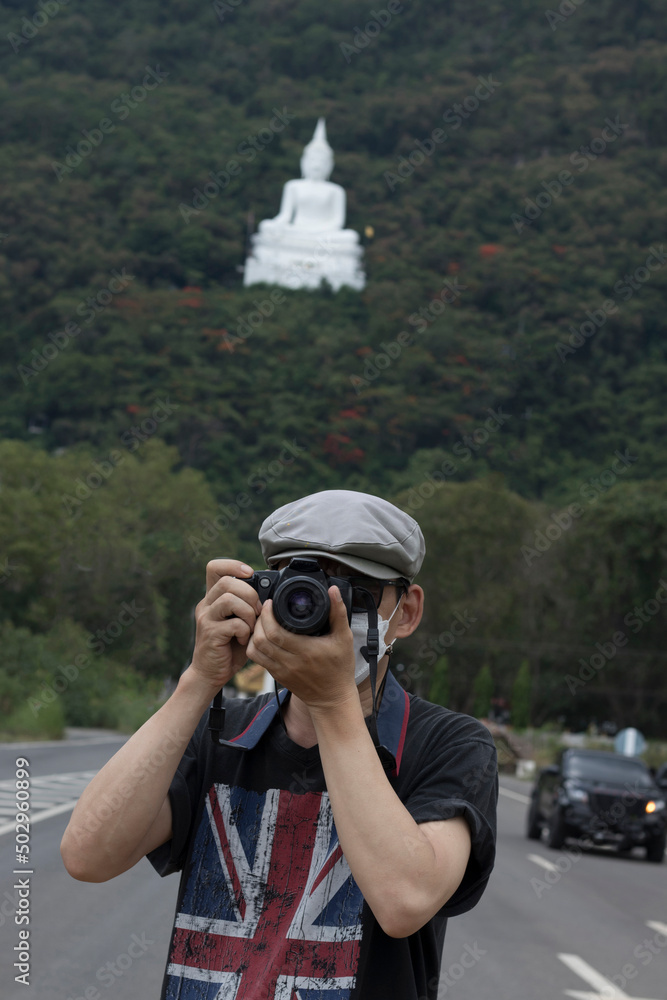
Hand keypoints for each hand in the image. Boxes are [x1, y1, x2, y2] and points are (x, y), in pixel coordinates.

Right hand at [189, 558, 261, 690]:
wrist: (211, 673)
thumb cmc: (229, 646)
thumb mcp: (239, 621)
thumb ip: (247, 605)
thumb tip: (269, 594)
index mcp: (213, 598)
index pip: (214, 567)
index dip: (233, 565)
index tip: (250, 574)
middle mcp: (206, 604)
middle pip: (227, 581)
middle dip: (249, 594)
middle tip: (257, 611)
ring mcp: (206, 618)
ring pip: (229, 598)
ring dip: (248, 612)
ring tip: (251, 626)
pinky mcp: (210, 634)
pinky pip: (234, 623)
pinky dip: (245, 631)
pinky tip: (244, 640)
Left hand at [247, 586, 357, 712]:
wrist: (332, 699)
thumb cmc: (339, 668)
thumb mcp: (344, 638)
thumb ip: (338, 612)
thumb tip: (333, 590)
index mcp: (305, 651)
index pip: (275, 632)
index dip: (267, 615)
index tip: (270, 603)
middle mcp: (290, 662)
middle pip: (261, 639)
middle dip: (259, 620)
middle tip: (265, 610)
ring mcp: (281, 671)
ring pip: (255, 650)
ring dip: (254, 633)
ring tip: (262, 622)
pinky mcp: (277, 676)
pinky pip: (258, 660)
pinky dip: (256, 646)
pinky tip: (262, 637)